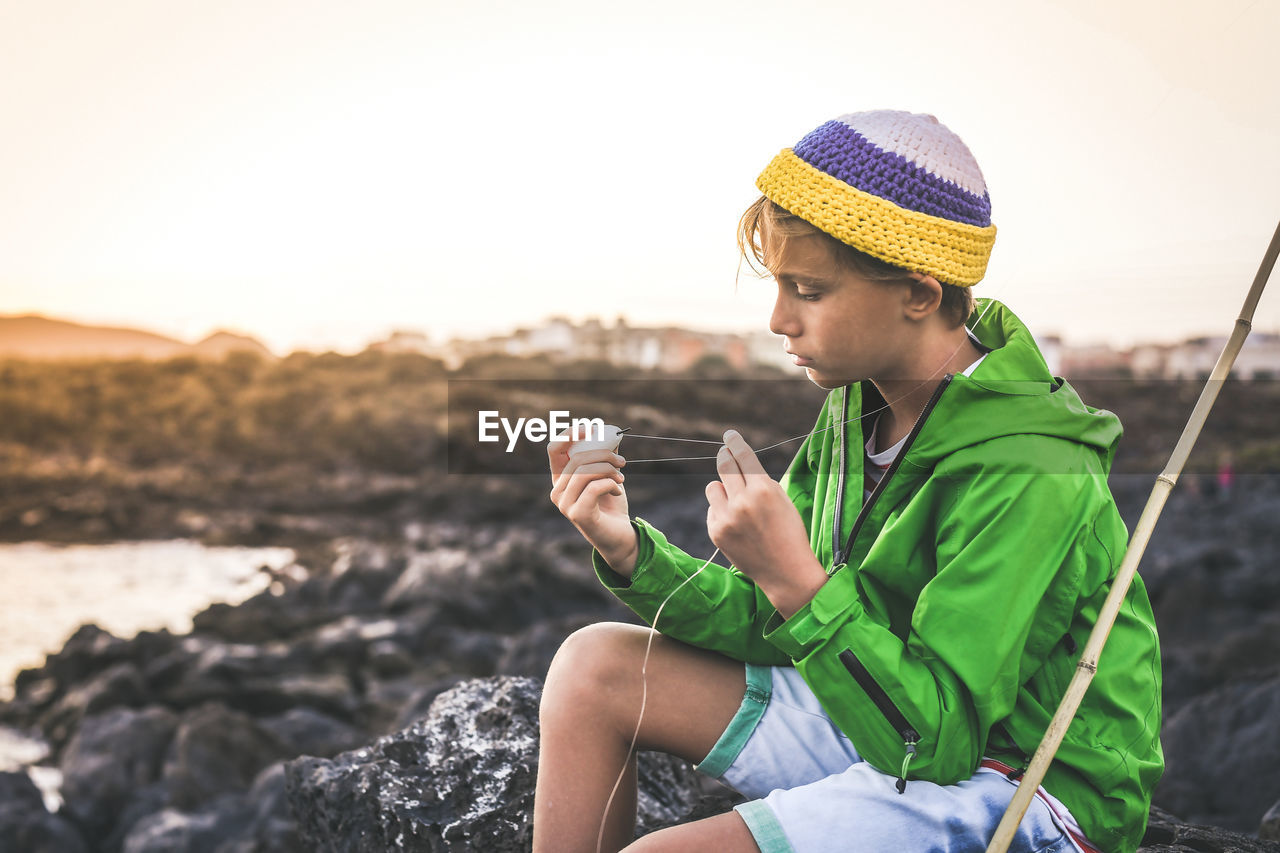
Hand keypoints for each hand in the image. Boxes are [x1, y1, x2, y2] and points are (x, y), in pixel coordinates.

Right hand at [548, 431, 637, 576]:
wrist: (620, 535)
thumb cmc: (611, 504)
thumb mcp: (607, 475)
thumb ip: (604, 455)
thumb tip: (611, 433)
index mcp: (560, 478)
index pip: (555, 449)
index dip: (570, 434)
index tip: (591, 428)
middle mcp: (557, 491)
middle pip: (577, 459)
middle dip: (604, 455)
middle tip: (622, 462)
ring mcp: (565, 504)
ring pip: (585, 472)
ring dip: (609, 470)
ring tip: (621, 477)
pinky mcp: (578, 514)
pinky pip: (594, 487)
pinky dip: (610, 483)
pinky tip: (617, 489)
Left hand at [705, 430, 826, 617]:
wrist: (785, 571)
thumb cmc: (788, 533)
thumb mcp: (782, 500)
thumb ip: (761, 481)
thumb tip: (739, 462)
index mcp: (764, 490)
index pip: (743, 457)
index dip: (735, 443)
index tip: (729, 435)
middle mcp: (743, 501)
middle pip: (725, 466)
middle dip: (725, 456)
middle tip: (724, 453)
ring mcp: (727, 517)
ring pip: (713, 487)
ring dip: (722, 489)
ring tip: (736, 502)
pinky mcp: (716, 532)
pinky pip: (712, 509)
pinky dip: (721, 512)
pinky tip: (737, 525)